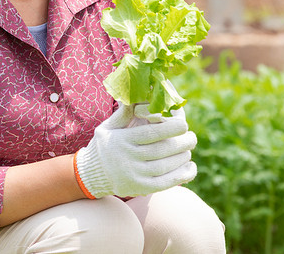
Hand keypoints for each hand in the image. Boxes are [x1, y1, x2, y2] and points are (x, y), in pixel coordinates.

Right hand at [74, 104, 196, 198]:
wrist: (91, 175)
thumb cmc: (103, 146)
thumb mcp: (107, 127)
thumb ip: (123, 113)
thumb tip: (136, 94)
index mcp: (122, 140)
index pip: (150, 133)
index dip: (170, 128)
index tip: (184, 124)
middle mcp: (128, 158)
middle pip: (162, 150)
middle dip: (182, 143)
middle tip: (192, 137)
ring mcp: (134, 175)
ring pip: (166, 166)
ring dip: (182, 157)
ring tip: (189, 150)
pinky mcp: (140, 188)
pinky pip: (166, 183)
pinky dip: (182, 175)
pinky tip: (191, 167)